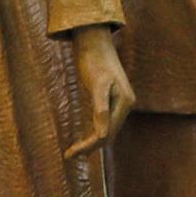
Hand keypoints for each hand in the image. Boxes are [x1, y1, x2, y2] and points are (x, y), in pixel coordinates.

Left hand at [64, 24, 134, 159]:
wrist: (94, 41)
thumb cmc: (94, 61)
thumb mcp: (97, 84)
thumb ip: (100, 109)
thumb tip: (102, 135)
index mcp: (125, 102)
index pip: (107, 133)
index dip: (89, 146)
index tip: (71, 154)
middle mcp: (125, 104)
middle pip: (109, 133)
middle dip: (90, 146)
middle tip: (69, 155)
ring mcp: (119, 101)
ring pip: (108, 128)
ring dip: (93, 142)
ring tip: (75, 152)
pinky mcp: (111, 97)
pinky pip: (104, 119)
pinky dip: (95, 130)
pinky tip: (86, 135)